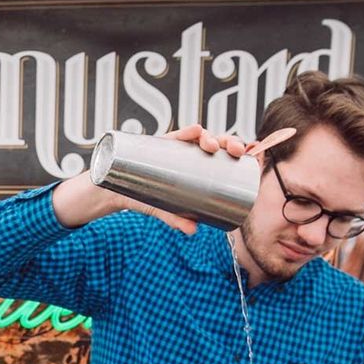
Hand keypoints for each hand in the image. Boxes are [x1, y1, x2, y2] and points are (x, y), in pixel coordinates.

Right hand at [60, 123, 254, 232]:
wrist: (115, 189)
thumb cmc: (145, 197)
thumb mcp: (163, 210)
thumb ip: (177, 219)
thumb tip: (193, 231)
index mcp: (198, 165)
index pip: (222, 153)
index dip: (238, 150)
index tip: (249, 155)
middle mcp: (189, 153)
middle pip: (216, 142)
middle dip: (229, 142)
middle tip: (235, 152)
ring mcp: (174, 147)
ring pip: (199, 136)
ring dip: (210, 136)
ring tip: (213, 146)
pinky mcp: (157, 144)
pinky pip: (175, 136)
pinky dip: (187, 133)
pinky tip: (196, 132)